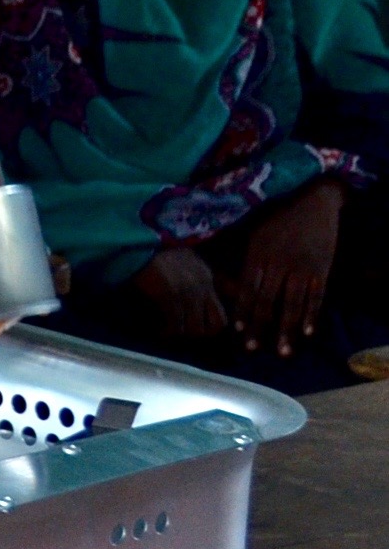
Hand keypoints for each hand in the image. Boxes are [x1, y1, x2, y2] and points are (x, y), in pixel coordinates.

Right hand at [132, 246, 227, 336]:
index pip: (222, 314)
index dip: (213, 326)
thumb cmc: (166, 254)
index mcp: (208, 280)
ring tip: (172, 328)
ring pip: (195, 329)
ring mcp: (187, 294)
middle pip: (215, 326)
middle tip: (188, 329)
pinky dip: (167, 331)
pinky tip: (160, 328)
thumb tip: (234, 291)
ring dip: (183, 332)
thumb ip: (215, 277)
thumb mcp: (195, 261)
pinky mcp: (170, 298)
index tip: (201, 325)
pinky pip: (174, 325)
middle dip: (202, 332)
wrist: (143, 248)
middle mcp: (202, 289)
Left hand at [230, 179, 342, 356]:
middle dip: (260, 327)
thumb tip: (227, 279)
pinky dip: (312, 315)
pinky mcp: (321, 268)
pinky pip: (316, 296)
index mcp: (258, 253)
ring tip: (282, 351)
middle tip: (254, 350)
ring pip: (292, 304)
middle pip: (267, 301)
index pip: (248, 289)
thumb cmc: (278, 215)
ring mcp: (301, 267)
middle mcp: (278, 263)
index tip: (239, 331)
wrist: (311, 197)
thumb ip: (246, 257)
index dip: (244, 311)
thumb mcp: (255, 232)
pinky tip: (308, 333)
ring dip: (286, 330)